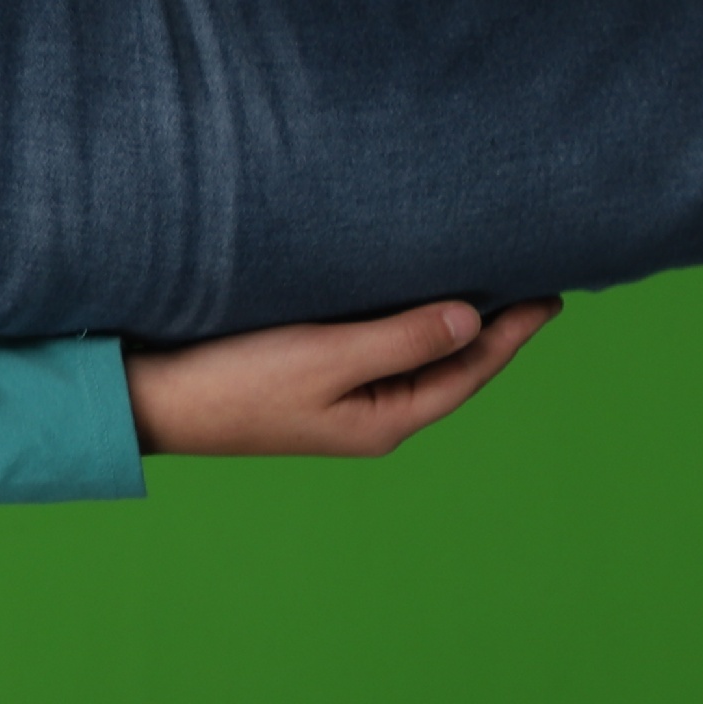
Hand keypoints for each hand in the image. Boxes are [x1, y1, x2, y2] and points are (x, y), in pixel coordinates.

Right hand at [124, 297, 555, 456]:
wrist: (151, 400)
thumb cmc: (234, 384)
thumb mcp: (326, 359)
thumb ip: (400, 340)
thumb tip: (471, 321)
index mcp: (385, 420)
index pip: (468, 371)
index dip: (512, 333)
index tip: (551, 294)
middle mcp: (370, 415)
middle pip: (448, 367)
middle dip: (490, 328)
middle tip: (531, 282)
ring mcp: (338, 400)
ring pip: (413, 357)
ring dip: (447, 322)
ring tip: (482, 283)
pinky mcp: (307, 378)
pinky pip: (376, 347)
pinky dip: (403, 320)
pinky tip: (404, 295)